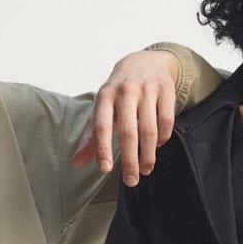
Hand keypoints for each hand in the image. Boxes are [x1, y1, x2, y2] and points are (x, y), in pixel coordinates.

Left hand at [73, 50, 179, 187]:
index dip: (103, 149)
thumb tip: (76, 163)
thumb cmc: (118, 93)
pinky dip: (162, 138)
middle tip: (131, 181)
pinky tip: (157, 147)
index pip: (102, 126)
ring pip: (149, 130)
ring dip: (148, 155)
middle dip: (130, 160)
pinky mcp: (166, 89)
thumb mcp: (101, 110)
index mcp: (105, 96)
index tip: (105, 170)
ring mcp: (147, 88)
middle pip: (128, 132)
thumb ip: (90, 138)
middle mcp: (125, 90)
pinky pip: (166, 121)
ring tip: (145, 169)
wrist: (144, 61)